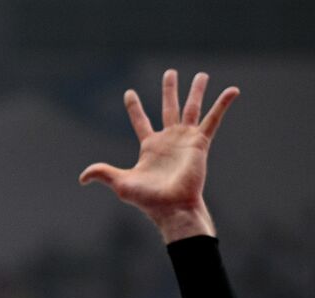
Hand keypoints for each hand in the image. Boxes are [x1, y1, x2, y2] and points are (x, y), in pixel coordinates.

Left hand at [79, 70, 237, 241]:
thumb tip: (82, 177)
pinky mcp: (200, 143)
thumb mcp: (121, 183)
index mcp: (150, 147)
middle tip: (170, 72)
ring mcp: (185, 140)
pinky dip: (223, 104)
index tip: (129, 93)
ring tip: (201, 75)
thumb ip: (103, 174)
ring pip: (191, 109)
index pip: (140, 121)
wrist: (172, 207)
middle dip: (169, 90)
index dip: (134, 107)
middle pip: (168, 108)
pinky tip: (233, 90)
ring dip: (196, 91)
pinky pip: (213, 119)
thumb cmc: (148, 199)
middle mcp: (168, 140)